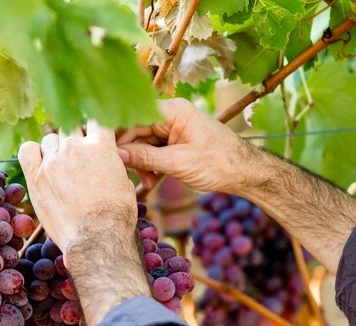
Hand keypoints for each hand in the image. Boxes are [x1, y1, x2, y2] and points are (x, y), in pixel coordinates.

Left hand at [18, 121, 137, 253]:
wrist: (96, 237)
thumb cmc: (116, 215)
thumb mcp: (124, 183)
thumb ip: (112, 164)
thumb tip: (107, 160)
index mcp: (100, 144)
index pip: (94, 120)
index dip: (93, 129)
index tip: (93, 140)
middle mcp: (74, 146)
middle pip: (70, 128)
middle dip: (75, 141)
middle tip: (79, 160)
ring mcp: (53, 160)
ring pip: (50, 139)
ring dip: (55, 149)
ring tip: (61, 169)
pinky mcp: (35, 176)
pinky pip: (27, 150)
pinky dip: (33, 153)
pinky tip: (40, 164)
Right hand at [117, 98, 252, 192]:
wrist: (247, 173)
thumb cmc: (219, 163)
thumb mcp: (178, 163)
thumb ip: (145, 157)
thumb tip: (116, 154)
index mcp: (172, 111)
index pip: (133, 117)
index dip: (118, 138)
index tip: (108, 157)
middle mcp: (171, 115)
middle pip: (136, 131)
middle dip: (131, 155)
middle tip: (129, 177)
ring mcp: (173, 128)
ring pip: (144, 143)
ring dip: (142, 164)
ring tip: (149, 183)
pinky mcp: (176, 141)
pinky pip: (154, 150)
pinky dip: (151, 165)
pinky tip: (154, 181)